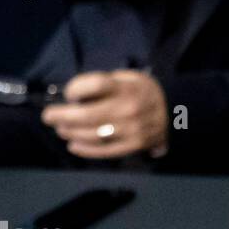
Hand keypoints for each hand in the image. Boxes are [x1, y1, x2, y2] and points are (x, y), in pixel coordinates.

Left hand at [42, 70, 167, 159]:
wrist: (179, 112)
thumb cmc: (146, 92)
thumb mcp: (130, 77)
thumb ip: (104, 83)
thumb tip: (75, 97)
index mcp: (127, 88)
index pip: (92, 86)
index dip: (74, 89)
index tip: (70, 93)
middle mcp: (128, 109)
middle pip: (84, 114)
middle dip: (60, 116)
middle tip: (49, 116)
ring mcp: (131, 130)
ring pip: (90, 134)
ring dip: (69, 132)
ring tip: (62, 129)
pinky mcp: (133, 146)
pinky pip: (104, 151)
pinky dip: (84, 149)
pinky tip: (73, 145)